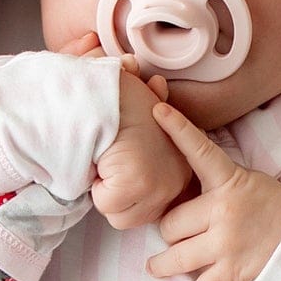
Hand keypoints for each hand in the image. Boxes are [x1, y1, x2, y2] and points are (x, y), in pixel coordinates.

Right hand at [61, 36, 187, 229]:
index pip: (155, 202)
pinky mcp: (138, 186)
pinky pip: (108, 207)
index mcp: (183, 160)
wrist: (104, 90)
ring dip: (106, 191)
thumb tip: (132, 66)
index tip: (123, 157)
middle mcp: (178, 176)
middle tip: (112, 158)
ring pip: (120, 215)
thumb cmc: (113, 91)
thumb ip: (142, 92)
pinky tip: (100, 161)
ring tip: (106, 157)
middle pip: (137, 214)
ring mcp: (160, 183)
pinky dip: (97, 188)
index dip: (129, 184)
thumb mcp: (135, 94)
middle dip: (118, 191)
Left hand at [144, 101, 280, 280]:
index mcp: (229, 182)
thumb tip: (176, 178)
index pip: (199, 151)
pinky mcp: (231, 273)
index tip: (159, 109)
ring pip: (173, 257)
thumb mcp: (246, 182)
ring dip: (163, 264)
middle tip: (180, 234)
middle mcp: (224, 212)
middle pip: (170, 224)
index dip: (178, 129)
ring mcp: (226, 244)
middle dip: (171, 232)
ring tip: (158, 266)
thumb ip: (213, 182)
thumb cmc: (269, 208)